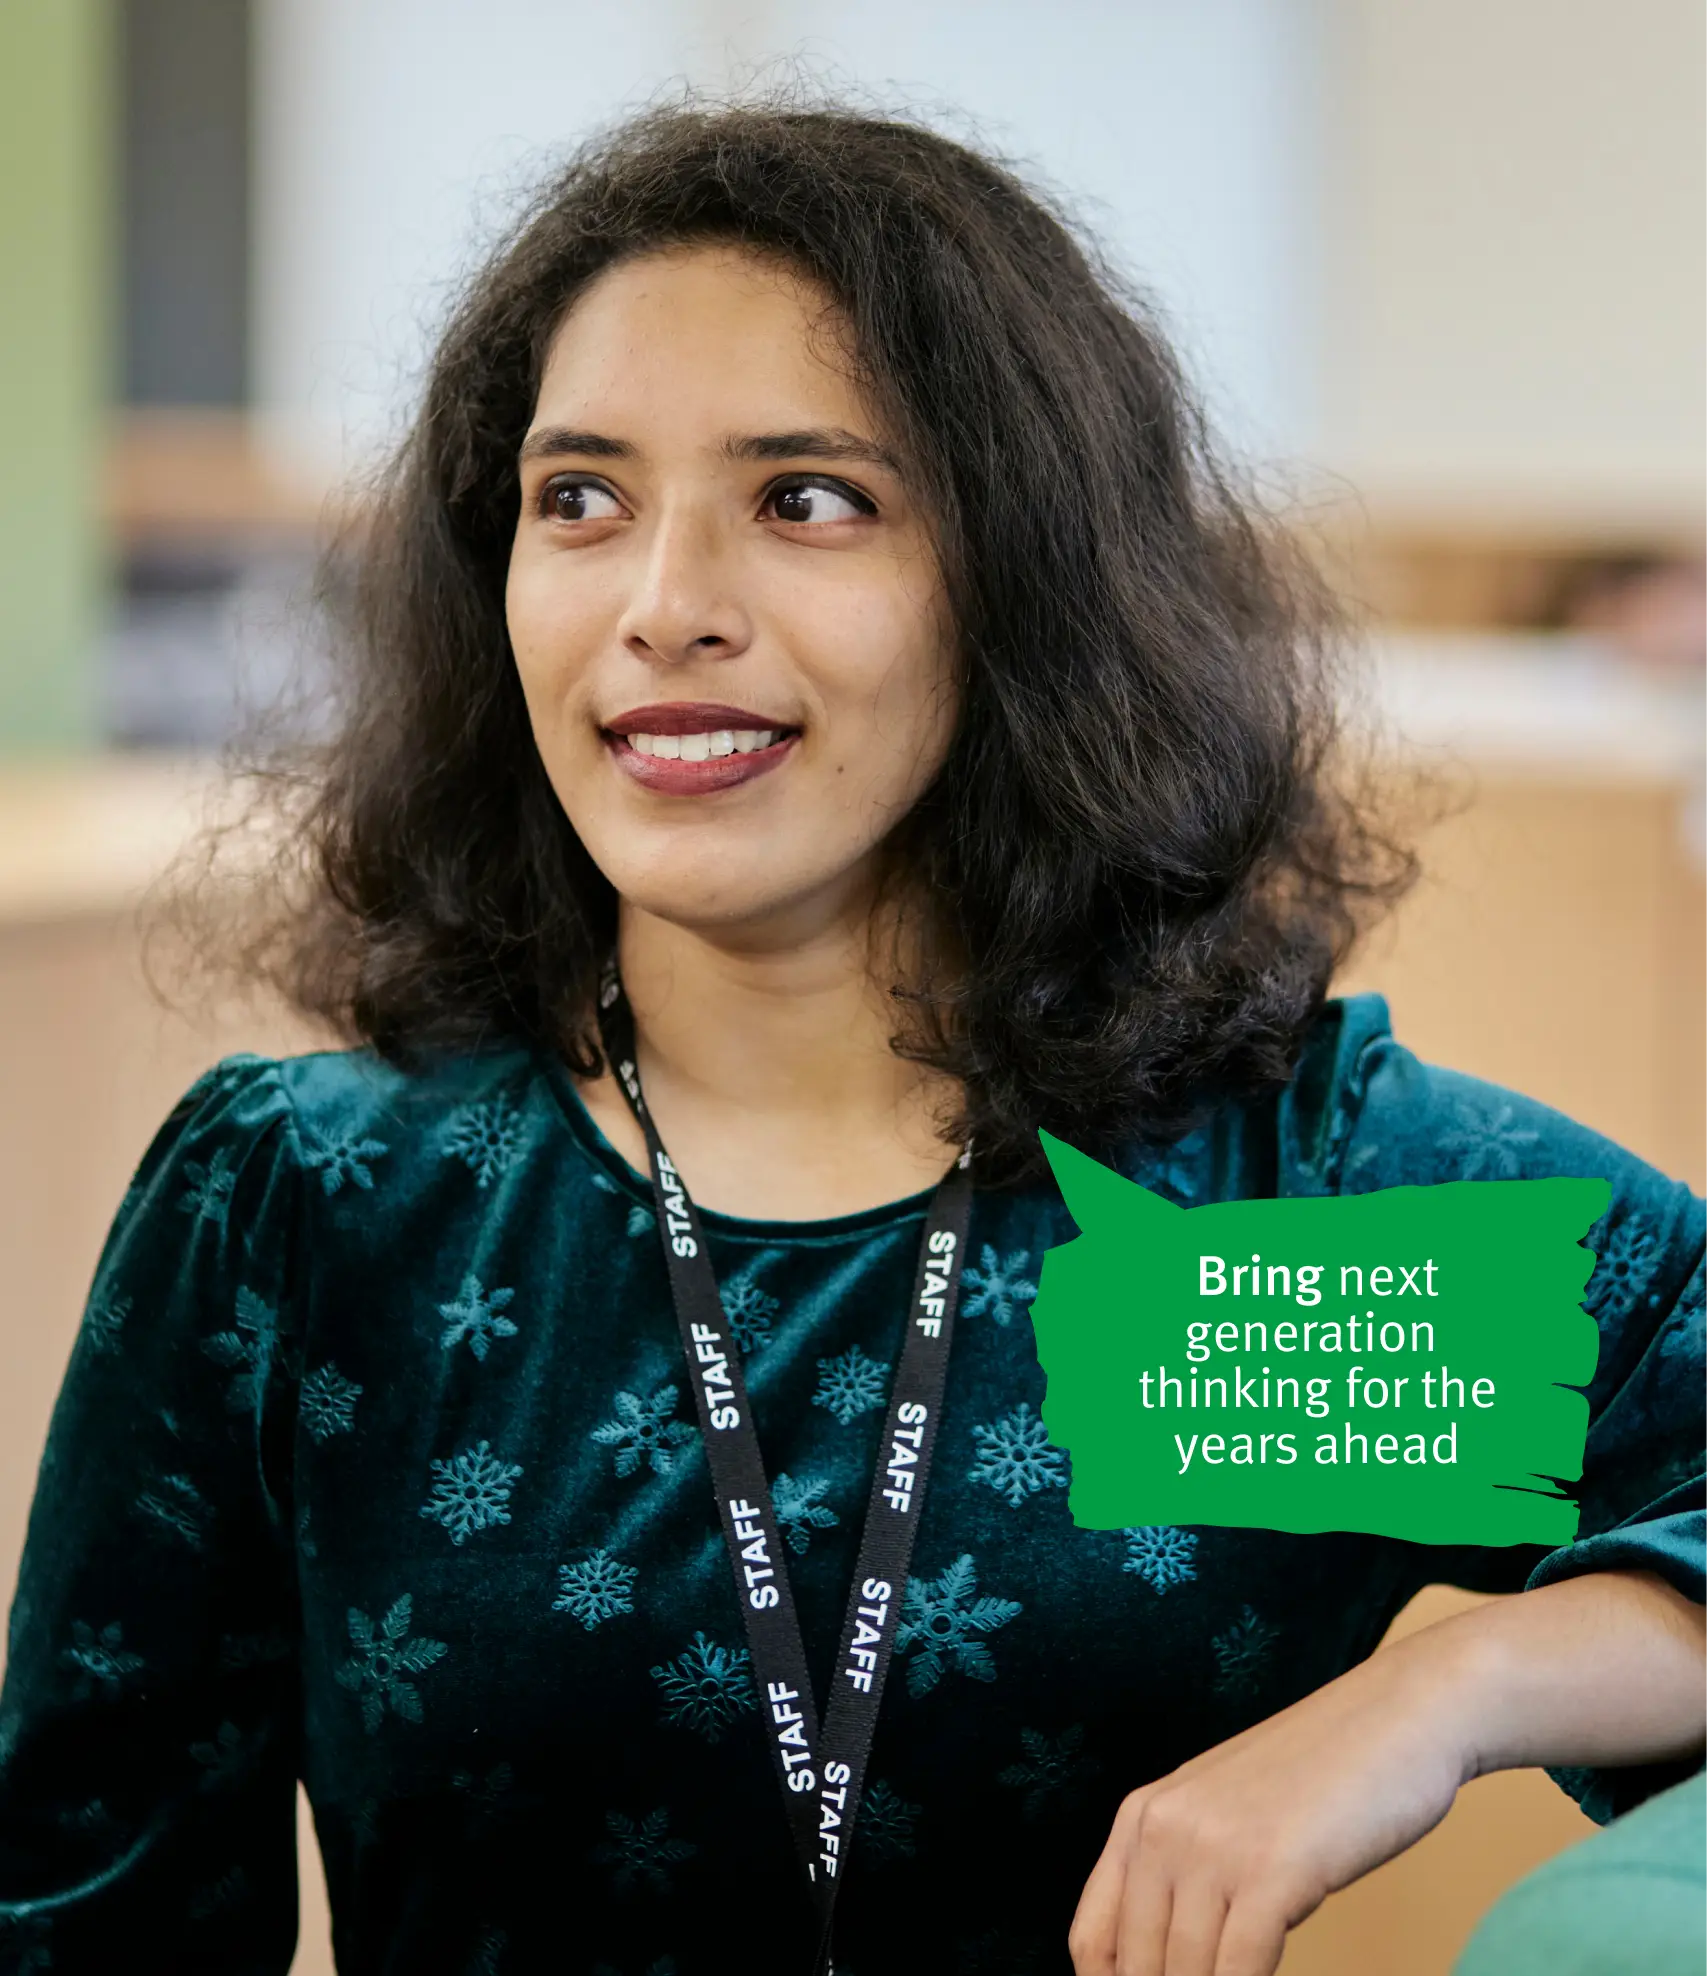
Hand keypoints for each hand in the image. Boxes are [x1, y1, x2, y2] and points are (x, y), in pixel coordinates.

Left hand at [1067, 1629, 1476, 1975]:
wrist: (1400, 1716)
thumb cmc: (1322, 1777)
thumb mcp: (1225, 1814)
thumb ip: (1185, 1873)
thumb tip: (1165, 1960)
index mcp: (1142, 1815)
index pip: (1093, 1940)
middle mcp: (1164, 1828)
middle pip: (1137, 1967)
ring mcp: (1215, 1847)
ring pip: (1186, 1975)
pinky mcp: (1273, 1870)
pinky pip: (1239, 1971)